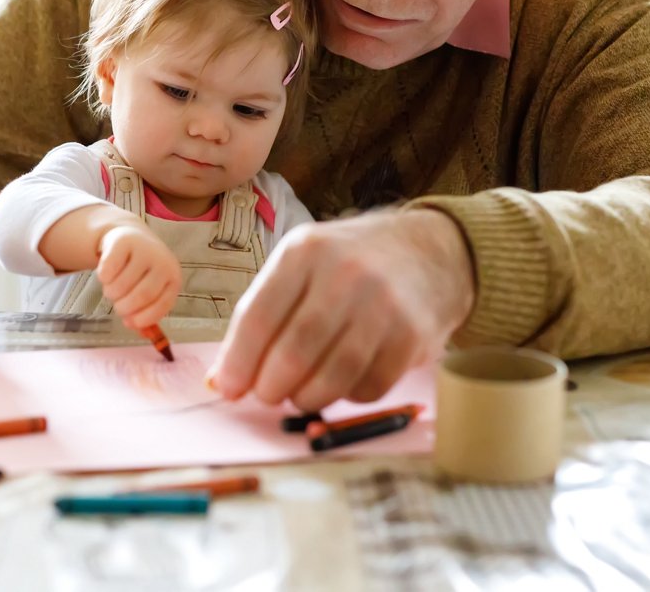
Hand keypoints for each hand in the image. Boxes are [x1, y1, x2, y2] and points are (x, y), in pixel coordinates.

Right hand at [96, 224, 181, 328]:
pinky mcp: (123, 242)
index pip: (162, 304)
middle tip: (118, 307)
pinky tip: (106, 275)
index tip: (129, 323)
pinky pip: (108, 269)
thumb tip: (144, 335)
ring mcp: (144, 250)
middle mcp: (163, 262)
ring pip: (122, 284)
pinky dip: (103, 278)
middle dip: (125, 307)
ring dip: (111, 294)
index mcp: (173, 278)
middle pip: (143, 295)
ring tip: (112, 290)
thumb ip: (147, 313)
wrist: (131, 237)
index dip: (145, 318)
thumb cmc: (142, 271)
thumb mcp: (150, 290)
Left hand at [207, 209, 475, 410]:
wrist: (429, 252)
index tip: (228, 389)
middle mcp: (344, 273)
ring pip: (331, 376)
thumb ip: (261, 316)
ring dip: (306, 398)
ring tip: (299, 395)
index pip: (258, 317)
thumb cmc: (349, 263)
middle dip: (270, 387)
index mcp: (305, 251)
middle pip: (293, 352)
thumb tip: (220, 380)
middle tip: (266, 395)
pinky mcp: (413, 335)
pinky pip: (368, 387)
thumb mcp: (300, 267)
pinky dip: (346, 396)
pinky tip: (340, 383)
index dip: (237, 362)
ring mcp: (383, 305)